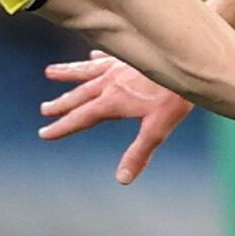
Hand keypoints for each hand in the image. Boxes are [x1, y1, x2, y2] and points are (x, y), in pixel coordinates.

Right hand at [38, 51, 193, 181]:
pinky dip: (97, 58)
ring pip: (87, 71)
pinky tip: (92, 56)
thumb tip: (122, 179)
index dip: (61, 127)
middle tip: (45, 109)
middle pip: (79, 95)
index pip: (81, 117)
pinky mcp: (130, 56)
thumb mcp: (158, 129)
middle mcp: (110, 82)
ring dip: (69, 74)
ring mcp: (118, 66)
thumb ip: (138, 154)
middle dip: (61, 104)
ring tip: (50, 72)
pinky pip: (108, 57)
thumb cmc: (175, 96)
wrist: (190, 60)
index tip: (44, 133)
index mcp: (113, 102)